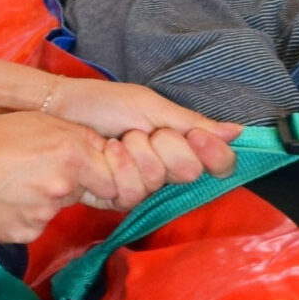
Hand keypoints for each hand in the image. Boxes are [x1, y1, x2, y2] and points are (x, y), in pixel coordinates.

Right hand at [0, 110, 135, 242]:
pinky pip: (34, 225)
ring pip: (56, 209)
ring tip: (10, 182)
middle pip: (83, 193)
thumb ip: (77, 137)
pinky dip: (23, 215)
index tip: (87, 170)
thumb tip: (104, 153)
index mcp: (70, 155)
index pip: (112, 179)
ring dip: (43, 199)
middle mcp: (62, 188)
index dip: (99, 174)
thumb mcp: (36, 121)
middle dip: (68, 184)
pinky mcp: (24, 235)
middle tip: (35, 170)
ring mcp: (43, 215)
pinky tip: (1, 199)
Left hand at [39, 77, 238, 199]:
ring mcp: (142, 184)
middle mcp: (166, 169)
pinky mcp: (116, 196)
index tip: (196, 137)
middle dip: (166, 148)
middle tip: (143, 132)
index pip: (218, 165)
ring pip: (160, 184)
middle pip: (189, 174)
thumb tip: (238, 132)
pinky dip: (118, 168)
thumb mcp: (152, 107)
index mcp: (181, 145)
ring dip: (137, 155)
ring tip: (119, 139)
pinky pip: (133, 195)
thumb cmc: (103, 103)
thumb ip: (193, 124)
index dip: (213, 155)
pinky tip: (107, 152)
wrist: (59, 110)